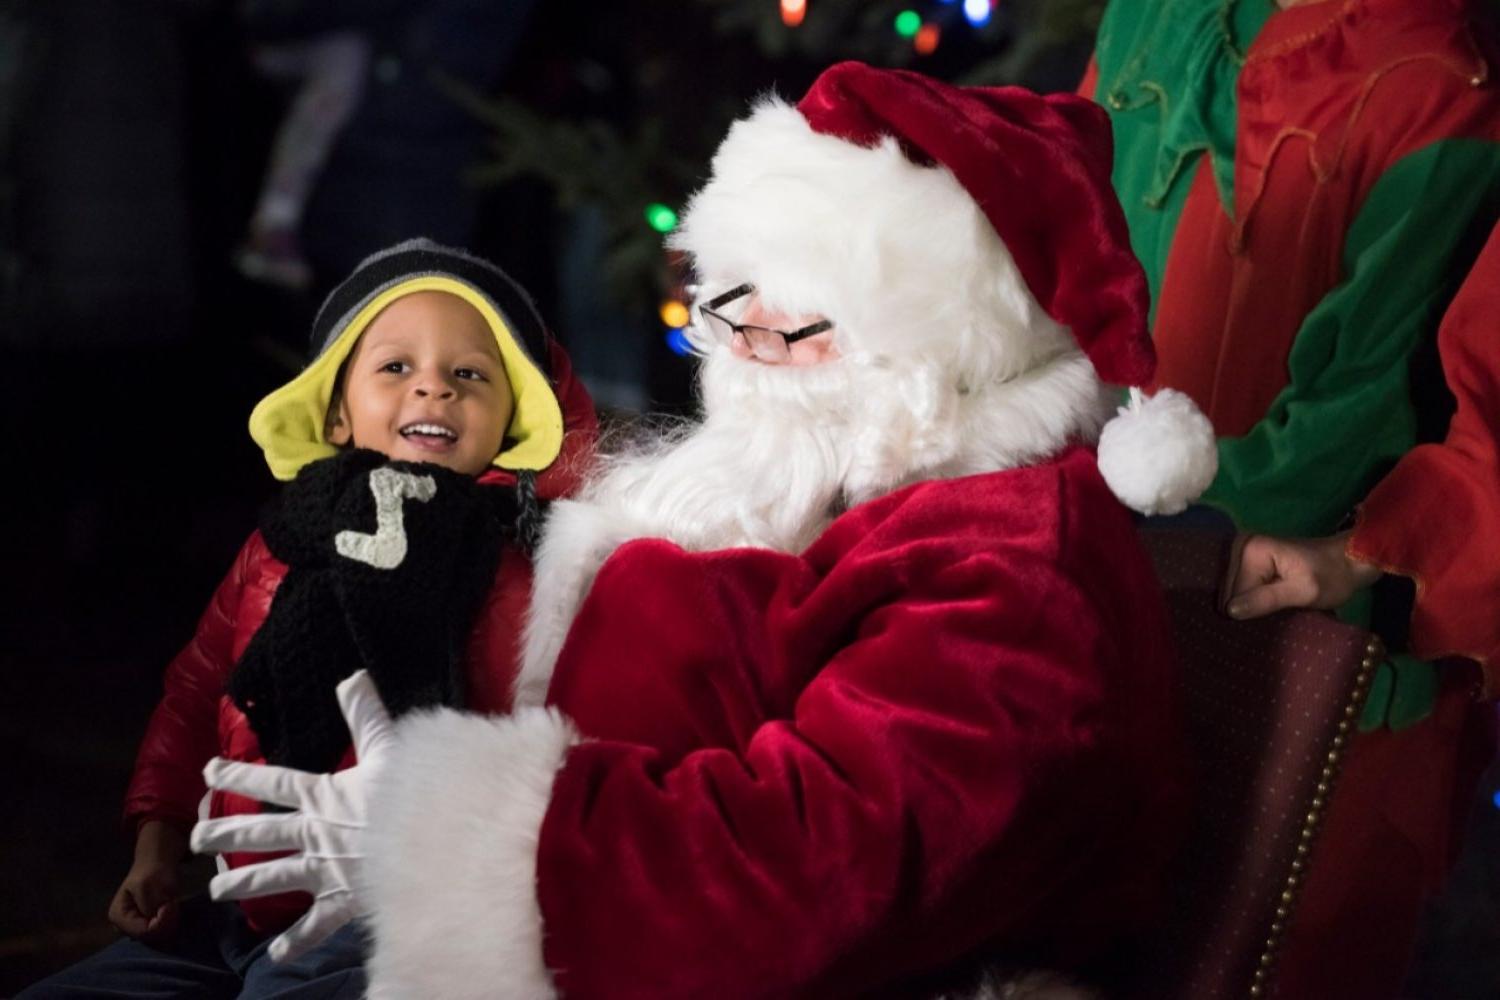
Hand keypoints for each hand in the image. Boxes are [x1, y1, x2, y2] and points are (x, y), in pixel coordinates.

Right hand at [109, 820, 185, 942]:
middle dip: (165, 921)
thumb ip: (150, 908)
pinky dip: (171, 921)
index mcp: (118, 916)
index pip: (144, 932)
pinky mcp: (148, 926)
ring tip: (169, 903)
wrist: (158, 863)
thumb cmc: (152, 872)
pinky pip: (163, 931)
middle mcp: (124, 927)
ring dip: (170, 920)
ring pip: (159, 935)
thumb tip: (159, 925)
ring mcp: (136, 927)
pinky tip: (171, 908)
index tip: (169, 904)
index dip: (161, 921)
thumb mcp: (149, 886)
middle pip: (151, 937)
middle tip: (170, 902)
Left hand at [190, 670, 394, 961]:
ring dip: (243, 885)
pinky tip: (275, 956)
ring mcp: (324, 870)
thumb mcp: (390, 746)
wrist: (429, 842)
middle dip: (224, 833)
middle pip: (260, 833)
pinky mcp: (342, 901)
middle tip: (194, 837)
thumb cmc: (410, 792)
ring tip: (215, 892)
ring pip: (274, 878)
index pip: (272, 782)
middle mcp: (314, 833)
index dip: (238, 775)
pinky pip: (314, 925)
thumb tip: (351, 675)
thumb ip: (365, 713)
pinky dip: (296, 942)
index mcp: (322, 795)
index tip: (208, 771)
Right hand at [1223, 531, 1381, 618]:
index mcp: (1249, 550)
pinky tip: (1261, 606)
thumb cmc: (1330, 577)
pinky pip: (1237, 588)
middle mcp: (1239, 546)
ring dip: (1247, 606)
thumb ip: (1268, 599)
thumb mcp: (1304, 592)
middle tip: (1272, 615)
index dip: (1250, 611)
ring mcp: (1240, 552)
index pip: (1233, 594)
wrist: (1346, 562)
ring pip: (1230, 593)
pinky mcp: (1245, 560)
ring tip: (1269, 611)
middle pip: (1227, 592)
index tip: (1271, 618)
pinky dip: (1248, 600)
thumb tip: (1230, 611)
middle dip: (1246, 608)